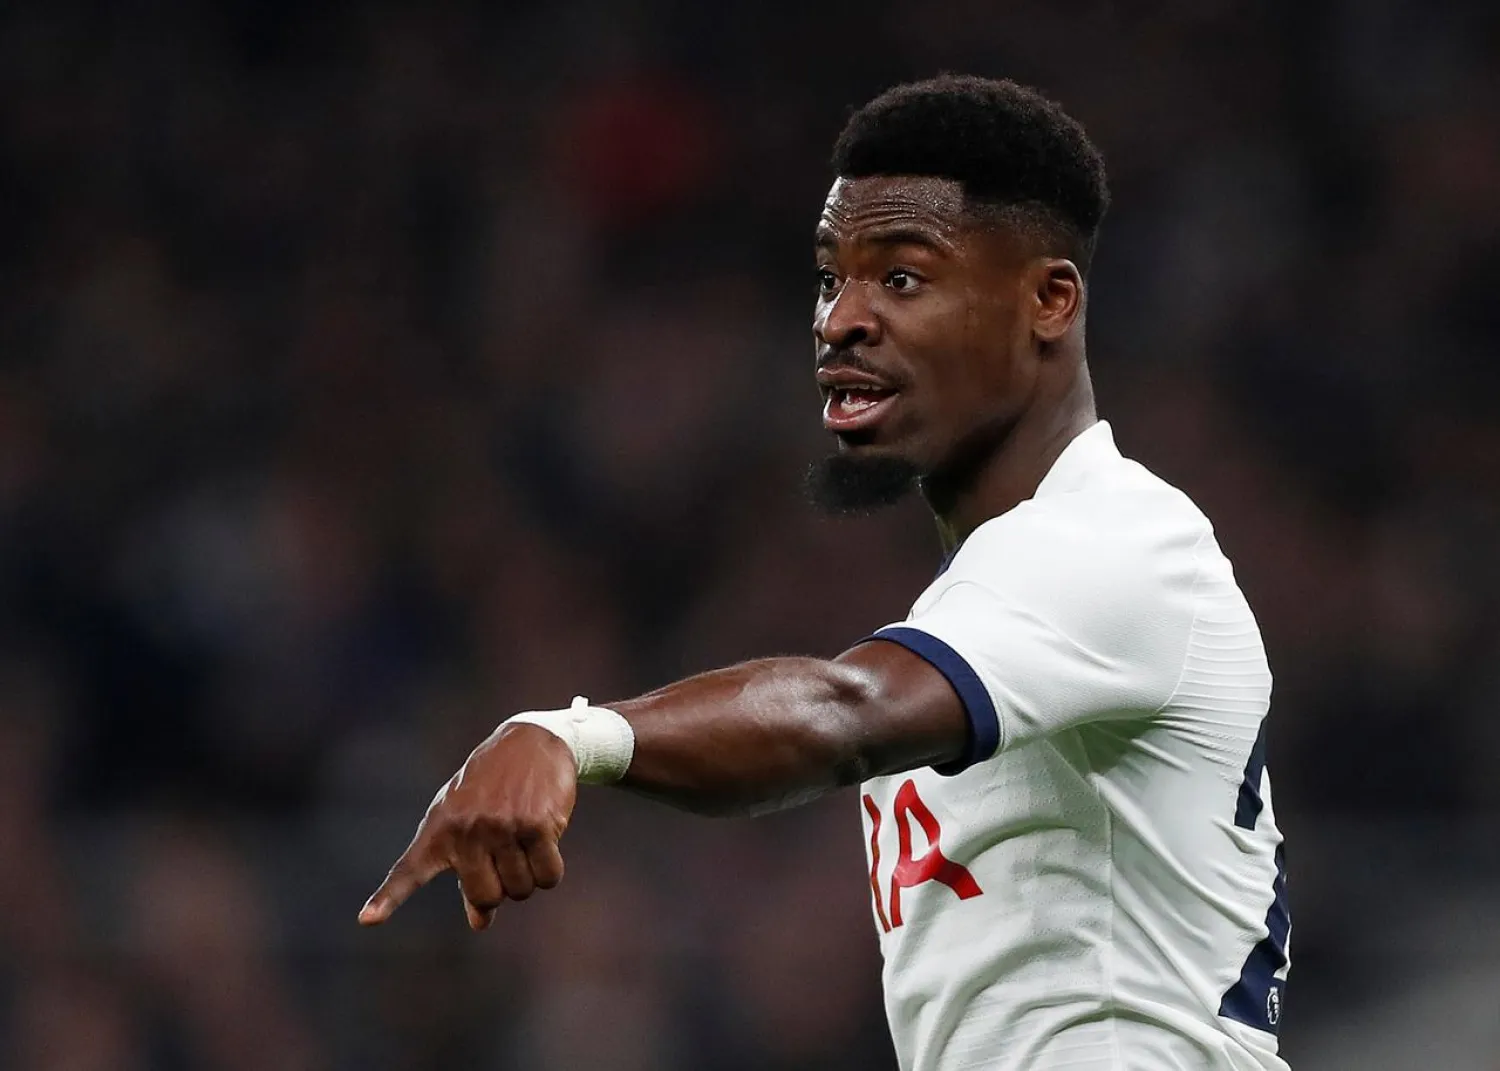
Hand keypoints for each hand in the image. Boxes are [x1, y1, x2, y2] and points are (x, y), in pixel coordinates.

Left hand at [358, 723, 578, 930]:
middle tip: (507, 857)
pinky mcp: (536, 825)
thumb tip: (481, 923)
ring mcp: (501, 827)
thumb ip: (468, 873)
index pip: (409, 871)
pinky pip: (548, 875)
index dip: (388, 898)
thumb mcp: (468, 825)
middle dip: (503, 888)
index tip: (368, 919)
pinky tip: (548, 838)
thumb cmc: (492, 790)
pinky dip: (551, 867)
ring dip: (530, 874)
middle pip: (488, 897)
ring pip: (521, 889)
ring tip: (525, 838)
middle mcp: (466, 830)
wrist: (531, 741)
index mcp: (439, 830)